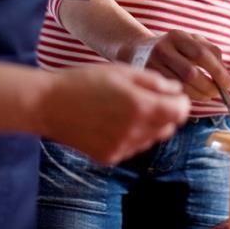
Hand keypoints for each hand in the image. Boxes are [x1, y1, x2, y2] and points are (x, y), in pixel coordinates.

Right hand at [37, 63, 189, 163]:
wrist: (49, 104)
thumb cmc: (85, 81)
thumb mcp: (122, 71)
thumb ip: (153, 81)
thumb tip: (175, 90)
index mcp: (141, 107)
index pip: (180, 112)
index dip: (180, 102)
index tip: (172, 94)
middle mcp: (135, 132)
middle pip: (168, 127)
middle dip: (165, 113)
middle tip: (146, 98)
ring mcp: (122, 148)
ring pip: (151, 139)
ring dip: (147, 125)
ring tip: (124, 108)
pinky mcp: (109, 157)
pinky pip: (131, 148)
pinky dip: (130, 136)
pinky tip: (111, 122)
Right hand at [129, 30, 229, 100]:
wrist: (137, 50)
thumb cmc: (173, 48)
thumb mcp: (189, 41)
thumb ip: (209, 51)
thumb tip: (224, 73)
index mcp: (178, 36)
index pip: (202, 54)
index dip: (218, 71)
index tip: (229, 84)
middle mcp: (164, 48)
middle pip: (191, 73)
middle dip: (208, 86)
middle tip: (217, 92)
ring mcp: (153, 63)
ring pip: (181, 85)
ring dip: (199, 94)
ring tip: (207, 95)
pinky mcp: (148, 78)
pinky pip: (171, 91)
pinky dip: (185, 96)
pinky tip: (191, 96)